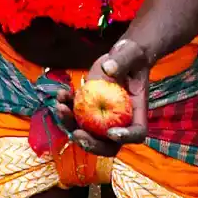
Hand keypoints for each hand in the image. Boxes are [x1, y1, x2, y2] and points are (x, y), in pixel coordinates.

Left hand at [51, 39, 150, 155]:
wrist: (120, 57)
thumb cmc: (131, 56)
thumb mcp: (130, 53)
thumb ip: (122, 60)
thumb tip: (108, 68)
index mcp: (137, 112)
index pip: (137, 133)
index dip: (125, 137)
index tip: (110, 132)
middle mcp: (121, 120)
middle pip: (109, 144)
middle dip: (91, 144)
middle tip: (76, 134)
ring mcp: (103, 117)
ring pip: (88, 133)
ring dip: (71, 125)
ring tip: (60, 107)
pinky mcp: (89, 109)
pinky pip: (76, 116)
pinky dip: (66, 109)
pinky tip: (62, 94)